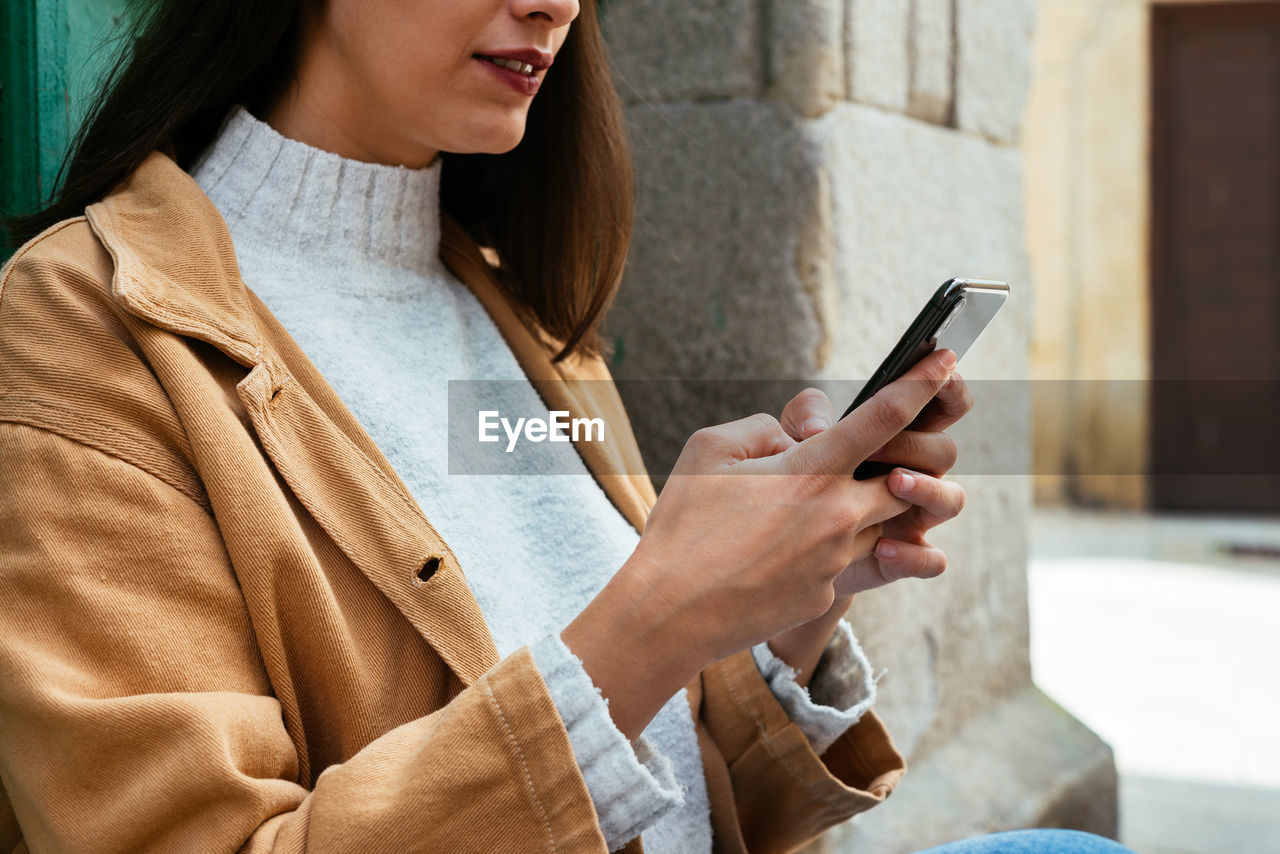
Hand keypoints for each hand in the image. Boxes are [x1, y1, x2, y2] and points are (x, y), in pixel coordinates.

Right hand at [561, 350, 957, 737]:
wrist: (670, 611)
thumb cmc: (683, 525)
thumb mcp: (709, 450)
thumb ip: (762, 429)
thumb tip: (793, 441)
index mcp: (812, 471)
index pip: (884, 417)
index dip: (922, 383)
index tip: (948, 359)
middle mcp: (837, 516)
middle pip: (904, 480)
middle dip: (902, 463)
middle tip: (882, 456)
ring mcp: (835, 560)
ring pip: (880, 526)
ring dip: (862, 511)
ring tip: (812, 509)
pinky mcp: (823, 595)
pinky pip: (843, 563)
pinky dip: (825, 549)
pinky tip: (777, 552)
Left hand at [778, 373, 970, 592]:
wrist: (778, 547)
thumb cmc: (792, 480)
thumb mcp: (792, 439)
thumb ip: (805, 418)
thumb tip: (817, 430)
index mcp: (899, 438)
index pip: (941, 407)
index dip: (948, 386)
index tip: (943, 366)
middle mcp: (915, 474)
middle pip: (945, 450)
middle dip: (916, 442)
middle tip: (878, 444)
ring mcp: (912, 517)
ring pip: (951, 500)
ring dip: (928, 488)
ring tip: (894, 482)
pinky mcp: (901, 557)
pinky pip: (930, 560)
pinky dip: (914, 553)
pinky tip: (883, 547)